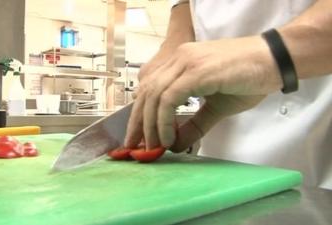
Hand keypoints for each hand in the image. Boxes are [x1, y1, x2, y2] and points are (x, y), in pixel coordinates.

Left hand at [125, 36, 280, 150]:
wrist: (275, 61)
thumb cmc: (248, 80)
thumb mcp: (216, 108)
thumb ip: (193, 125)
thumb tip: (175, 145)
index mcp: (180, 62)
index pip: (149, 89)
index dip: (139, 115)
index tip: (137, 138)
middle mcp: (178, 59)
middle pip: (146, 93)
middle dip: (138, 123)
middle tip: (136, 147)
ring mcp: (186, 62)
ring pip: (154, 96)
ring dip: (150, 125)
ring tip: (153, 146)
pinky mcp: (197, 71)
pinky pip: (169, 98)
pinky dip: (164, 120)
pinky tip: (168, 138)